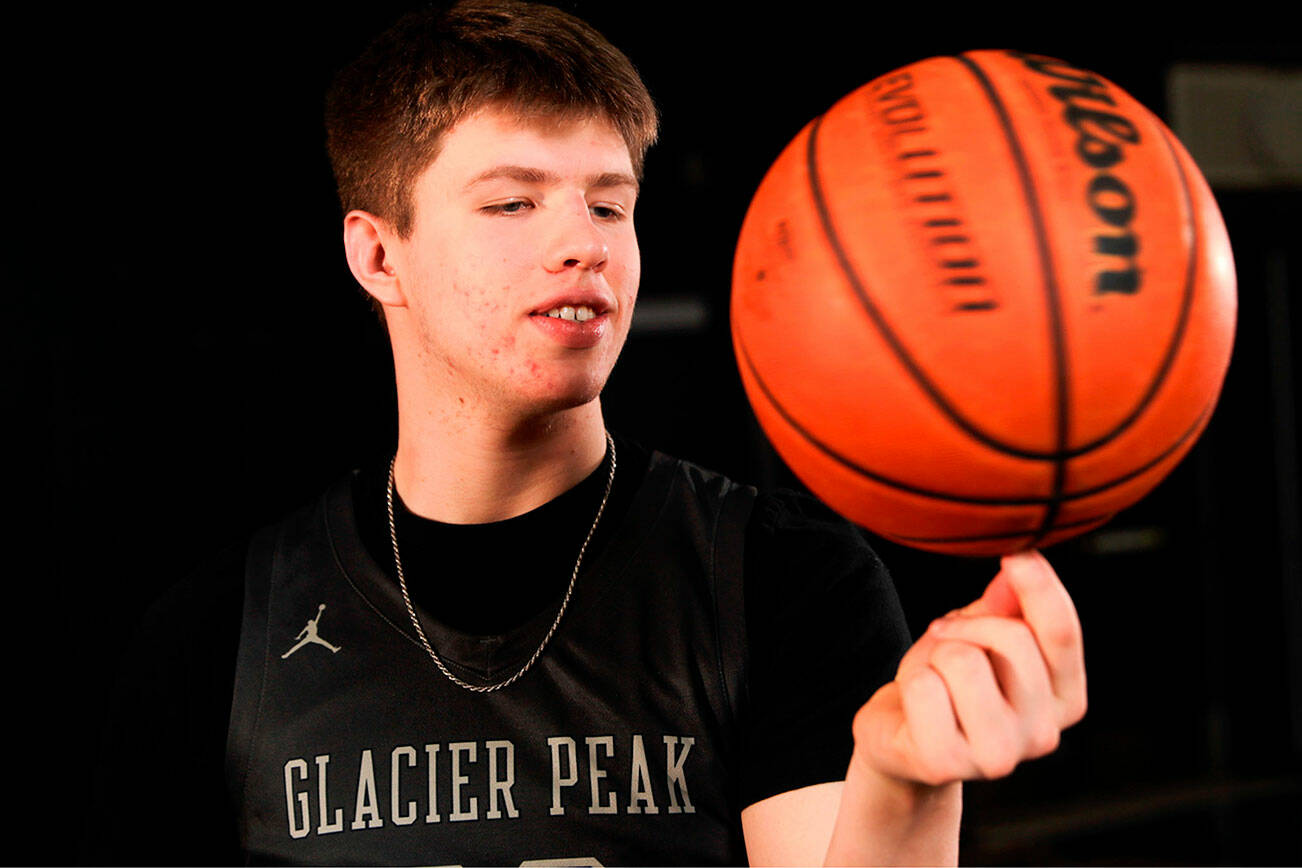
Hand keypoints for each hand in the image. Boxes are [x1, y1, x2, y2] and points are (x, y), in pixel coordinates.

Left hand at [851, 550, 1086, 785]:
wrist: (900, 738)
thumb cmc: (948, 681)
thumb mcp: (980, 634)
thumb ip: (1007, 604)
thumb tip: (1023, 558)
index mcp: (1065, 697)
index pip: (1062, 631)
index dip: (1040, 584)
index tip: (1017, 552)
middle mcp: (1044, 733)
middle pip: (1012, 638)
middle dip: (967, 625)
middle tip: (946, 638)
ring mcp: (999, 755)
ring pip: (964, 660)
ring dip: (936, 655)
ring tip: (934, 678)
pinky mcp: (948, 764)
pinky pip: (924, 686)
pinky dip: (910, 683)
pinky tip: (916, 706)